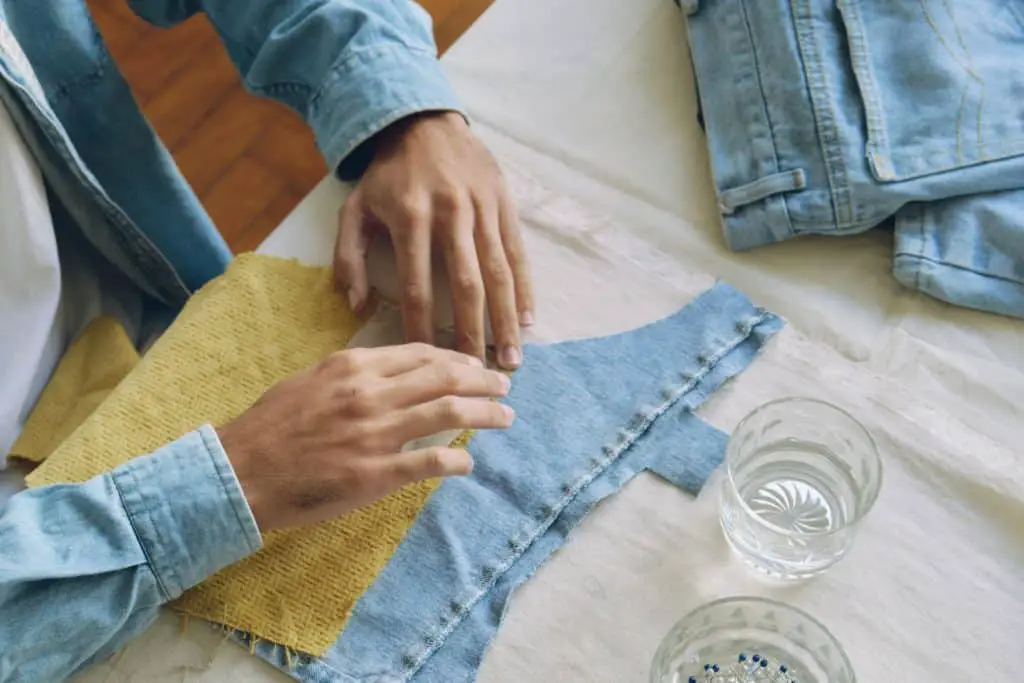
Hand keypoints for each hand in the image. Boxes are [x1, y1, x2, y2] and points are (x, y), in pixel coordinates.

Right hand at [217, 344, 512, 531]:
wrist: (240, 471)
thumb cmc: (270, 426)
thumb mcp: (310, 381)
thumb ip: (354, 374)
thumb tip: (393, 374)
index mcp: (353, 365)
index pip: (421, 353)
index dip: (456, 357)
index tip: (474, 364)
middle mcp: (370, 392)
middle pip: (444, 377)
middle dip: (482, 379)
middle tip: (504, 385)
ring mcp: (375, 433)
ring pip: (447, 412)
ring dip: (484, 413)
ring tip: (505, 417)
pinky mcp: (375, 474)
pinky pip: (430, 462)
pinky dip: (456, 460)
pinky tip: (469, 464)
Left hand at [334, 112, 533, 369]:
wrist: (424, 122)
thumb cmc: (387, 176)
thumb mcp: (354, 209)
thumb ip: (348, 258)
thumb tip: (357, 306)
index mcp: (410, 217)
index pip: (416, 285)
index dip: (421, 326)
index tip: (427, 362)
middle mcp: (450, 213)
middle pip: (465, 285)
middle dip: (473, 333)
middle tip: (479, 374)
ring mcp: (482, 208)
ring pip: (498, 272)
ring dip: (506, 320)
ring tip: (511, 359)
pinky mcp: (504, 203)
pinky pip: (517, 253)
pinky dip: (524, 289)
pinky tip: (528, 321)